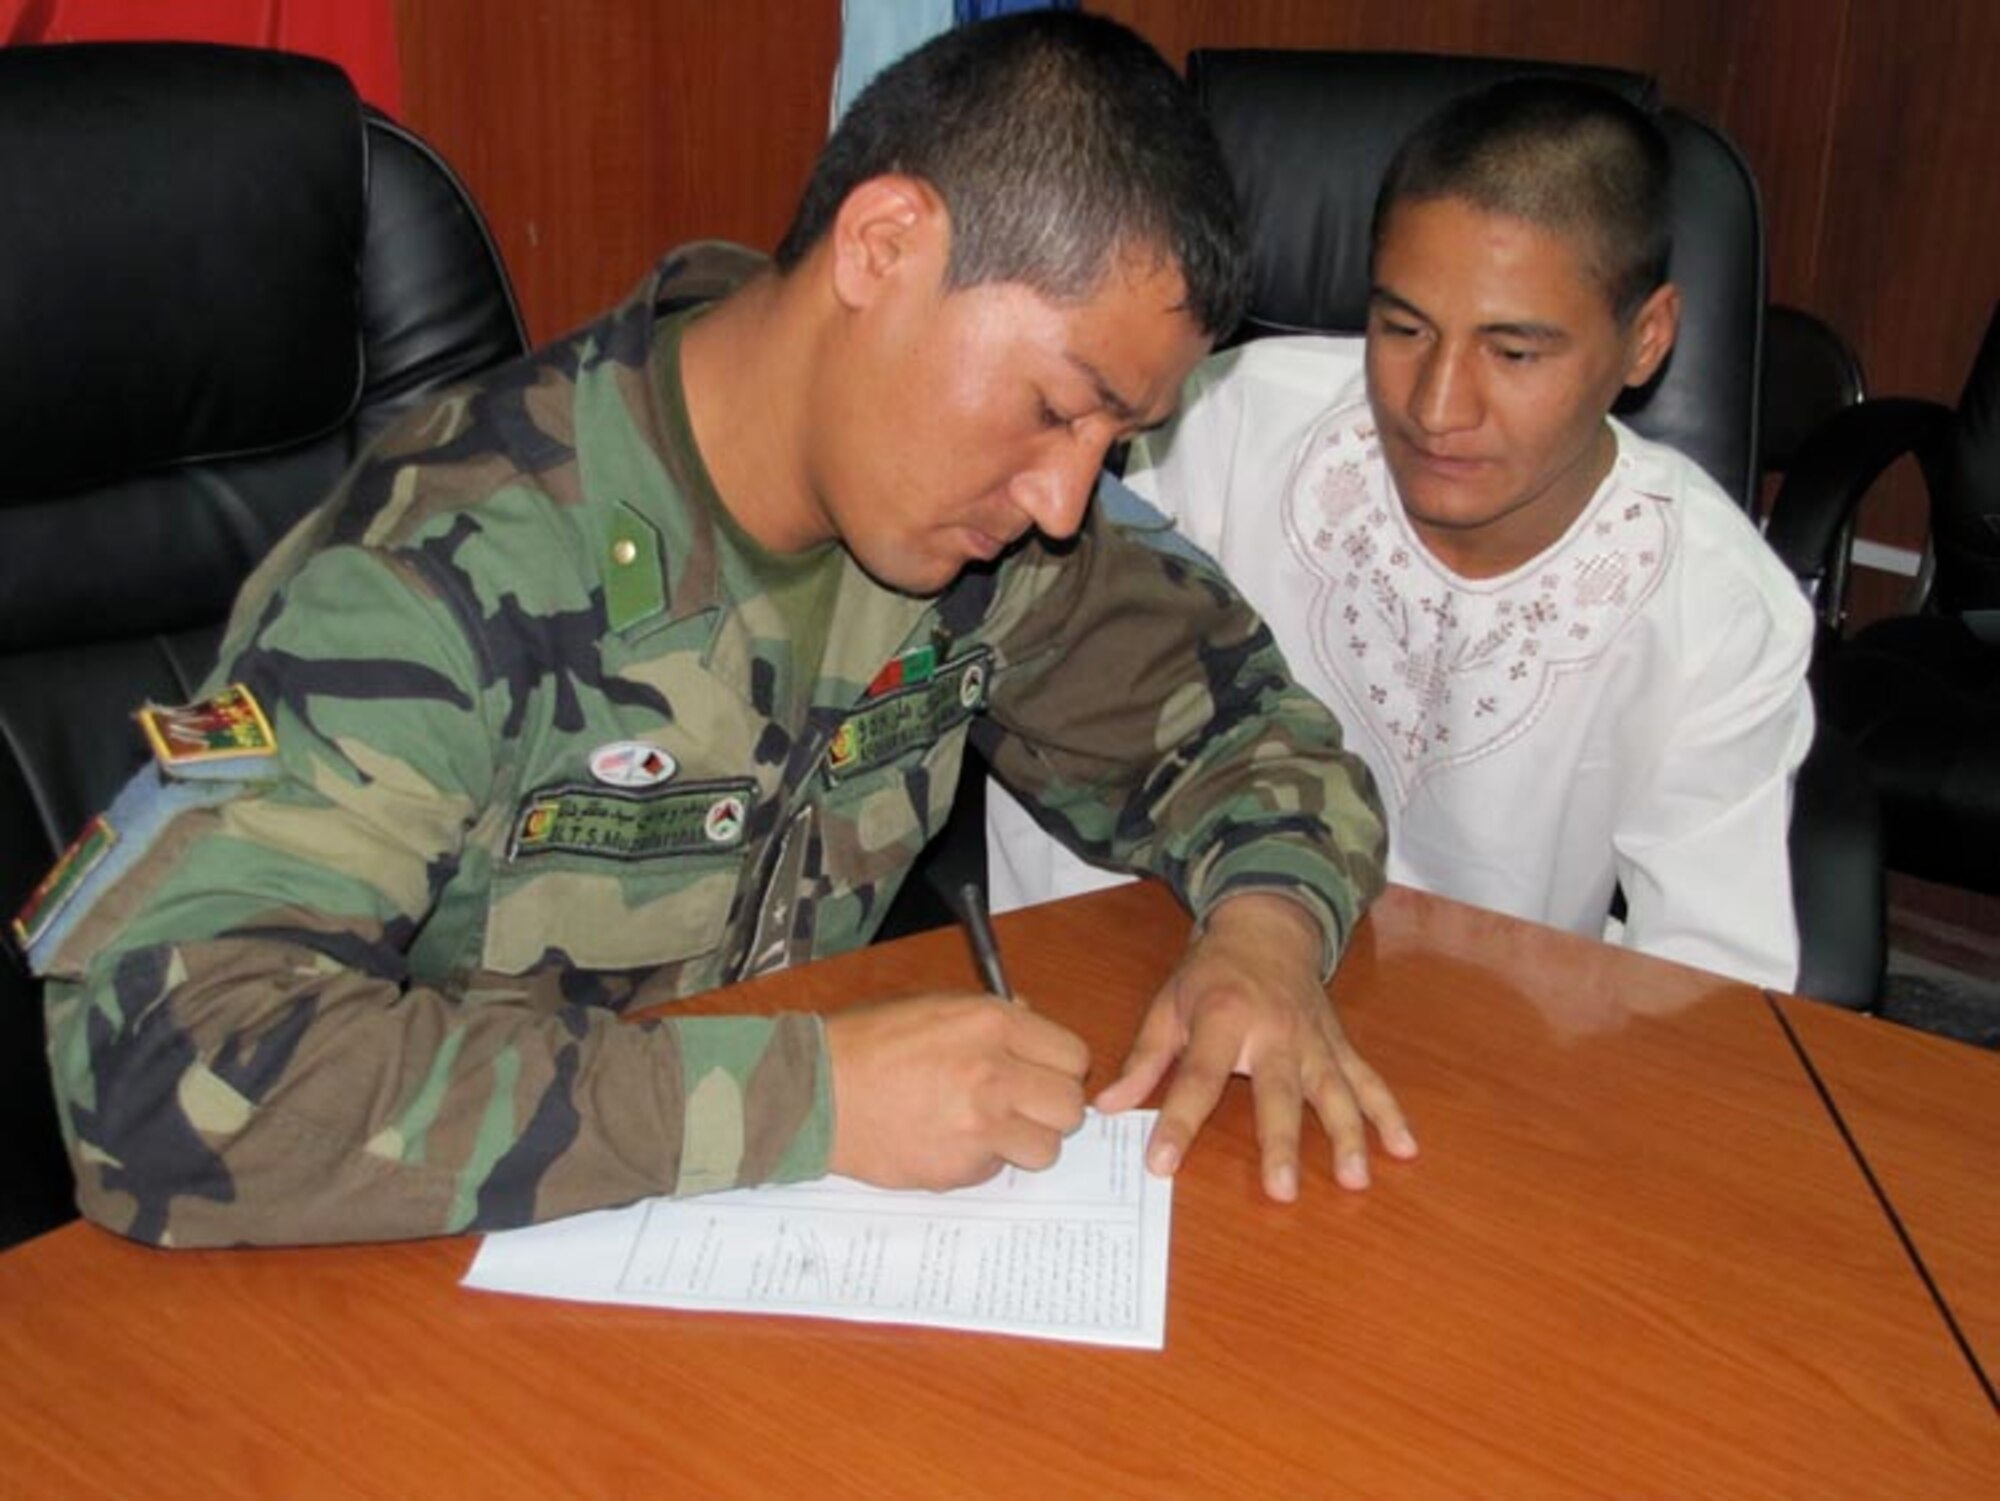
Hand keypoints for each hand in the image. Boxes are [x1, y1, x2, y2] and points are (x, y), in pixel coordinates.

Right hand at [824, 993, 1088, 1190]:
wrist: (814, 1091)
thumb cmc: (868, 1042)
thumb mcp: (934, 1004)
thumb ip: (992, 1015)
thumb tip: (1033, 1023)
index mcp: (992, 1024)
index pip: (1073, 1056)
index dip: (1058, 1066)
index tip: (1042, 1072)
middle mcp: (995, 1075)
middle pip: (1069, 1106)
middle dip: (1050, 1107)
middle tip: (1021, 1104)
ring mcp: (979, 1128)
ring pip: (1046, 1148)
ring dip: (1024, 1141)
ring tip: (987, 1127)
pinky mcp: (959, 1169)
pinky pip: (997, 1170)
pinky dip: (981, 1160)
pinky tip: (948, 1140)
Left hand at [1095, 892, 1417, 1198]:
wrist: (1268, 928)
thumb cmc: (1211, 973)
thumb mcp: (1167, 1005)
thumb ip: (1143, 1059)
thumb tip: (1107, 1107)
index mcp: (1223, 1017)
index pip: (1197, 1077)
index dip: (1178, 1121)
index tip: (1162, 1163)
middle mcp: (1275, 1031)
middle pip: (1279, 1092)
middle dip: (1281, 1142)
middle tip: (1281, 1190)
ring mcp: (1314, 1040)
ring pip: (1334, 1091)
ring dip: (1348, 1136)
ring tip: (1355, 1181)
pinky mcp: (1339, 1045)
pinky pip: (1368, 1080)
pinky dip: (1389, 1114)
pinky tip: (1406, 1148)